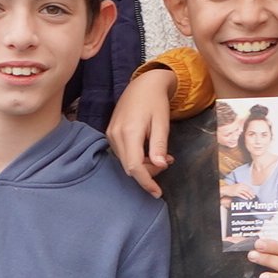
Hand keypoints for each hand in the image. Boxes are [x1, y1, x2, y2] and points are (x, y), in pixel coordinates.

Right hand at [109, 69, 177, 196]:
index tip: (157, 193)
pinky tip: (149, 150)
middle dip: (148, 172)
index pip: (135, 166)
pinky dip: (136, 157)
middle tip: (167, 161)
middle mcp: (116, 135)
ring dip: (143, 165)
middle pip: (129, 167)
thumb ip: (159, 145)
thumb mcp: (162, 122)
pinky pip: (122, 153)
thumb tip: (160, 166)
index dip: (146, 182)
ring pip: (126, 162)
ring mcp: (111, 134)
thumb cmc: (156, 101)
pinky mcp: (111, 133)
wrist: (143, 84)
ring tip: (161, 154)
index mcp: (129, 132)